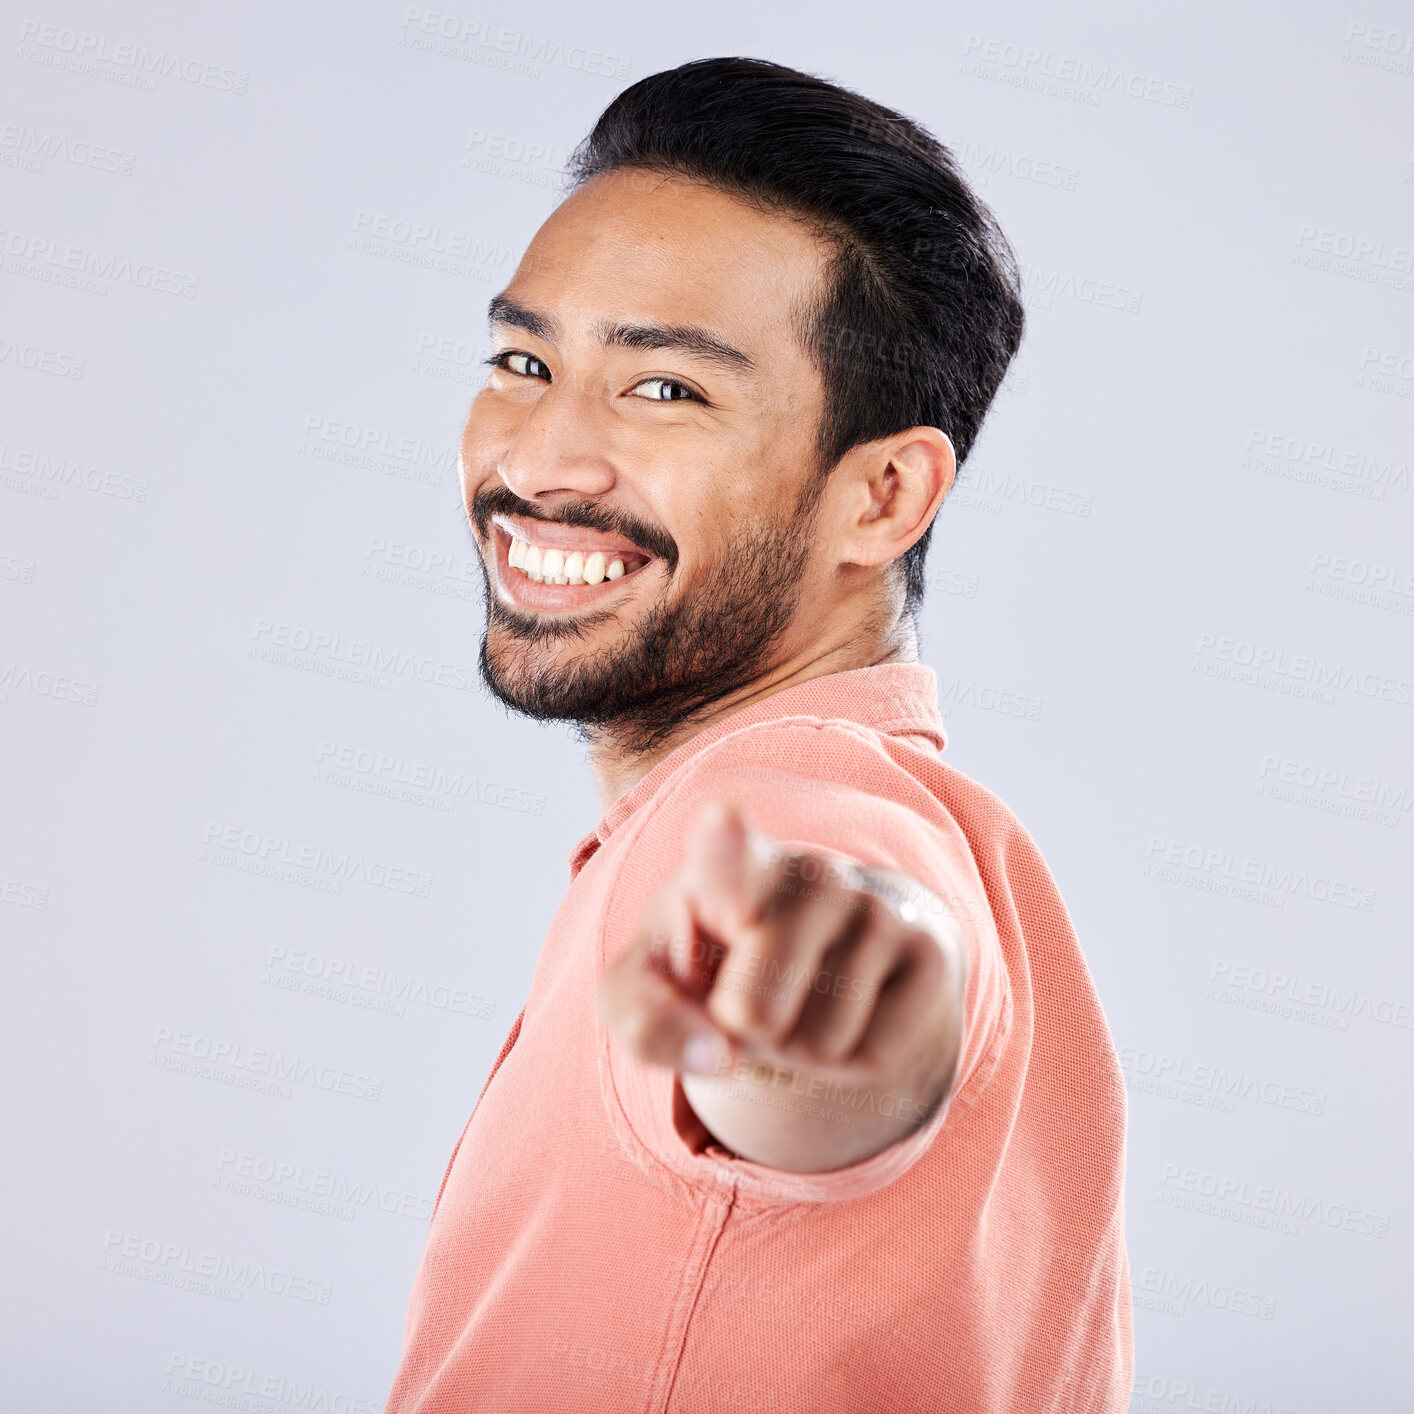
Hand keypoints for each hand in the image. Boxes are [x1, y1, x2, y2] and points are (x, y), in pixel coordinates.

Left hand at [596, 798, 967, 1171]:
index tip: (722, 821)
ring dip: (795, 1051)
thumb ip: (645, 1023)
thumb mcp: (648, 989)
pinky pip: (874, 1055)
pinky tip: (844, 1013)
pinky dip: (845, 1065)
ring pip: (817, 1045)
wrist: (806, 950)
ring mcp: (876, 908)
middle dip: (741, 1034)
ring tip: (798, 999)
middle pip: (753, 1012)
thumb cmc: (709, 965)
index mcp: (727, 867)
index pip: (724, 853)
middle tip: (746, 999)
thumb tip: (717, 1057)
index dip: (723, 844)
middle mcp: (809, 874)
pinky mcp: (929, 952)